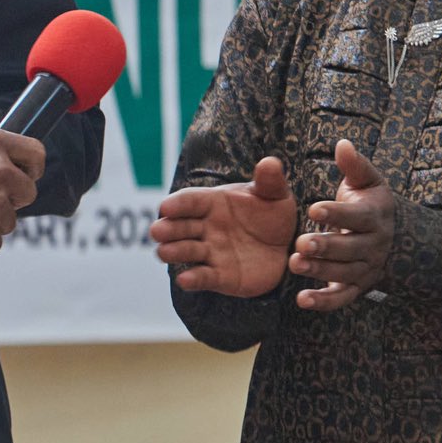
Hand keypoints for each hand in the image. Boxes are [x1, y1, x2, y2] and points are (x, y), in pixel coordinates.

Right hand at [151, 157, 296, 296]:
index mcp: (213, 203)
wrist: (285, 247)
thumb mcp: (275, 195)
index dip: (177, 204)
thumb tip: (270, 162)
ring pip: (186, 251)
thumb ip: (269, 181)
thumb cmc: (273, 215)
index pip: (190, 200)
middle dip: (167, 229)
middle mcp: (205, 227)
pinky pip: (203, 277)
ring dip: (174, 252)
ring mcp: (210, 252)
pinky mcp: (220, 277)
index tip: (166, 207)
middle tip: (156, 232)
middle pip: (180, 226)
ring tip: (163, 253)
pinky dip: (193, 279)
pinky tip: (185, 280)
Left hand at [291, 139, 394, 311]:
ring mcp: (365, 269)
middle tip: (301, 243)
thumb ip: (354, 165)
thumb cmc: (369, 203)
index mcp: (374, 218)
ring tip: (295, 265)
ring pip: (344, 273)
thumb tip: (342, 143)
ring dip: (320, 272)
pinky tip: (302, 300)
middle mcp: (373, 246)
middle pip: (350, 249)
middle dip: (326, 246)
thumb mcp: (367, 182)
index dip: (337, 213)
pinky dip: (324, 302)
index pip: (357, 217)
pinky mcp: (356, 287)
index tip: (314, 209)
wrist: (393, 237)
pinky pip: (341, 298)